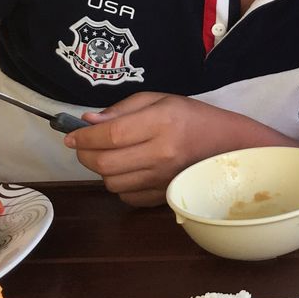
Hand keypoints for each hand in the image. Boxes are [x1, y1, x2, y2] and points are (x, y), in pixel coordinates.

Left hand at [64, 92, 245, 206]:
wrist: (227, 144)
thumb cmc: (192, 117)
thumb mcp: (159, 99)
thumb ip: (122, 109)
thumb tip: (89, 122)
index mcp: (161, 123)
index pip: (111, 134)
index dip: (84, 136)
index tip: (71, 135)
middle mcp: (161, 154)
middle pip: (105, 162)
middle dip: (84, 154)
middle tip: (82, 146)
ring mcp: (163, 178)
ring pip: (112, 183)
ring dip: (101, 170)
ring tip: (108, 156)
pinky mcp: (164, 195)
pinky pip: (127, 197)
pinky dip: (120, 185)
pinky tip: (127, 171)